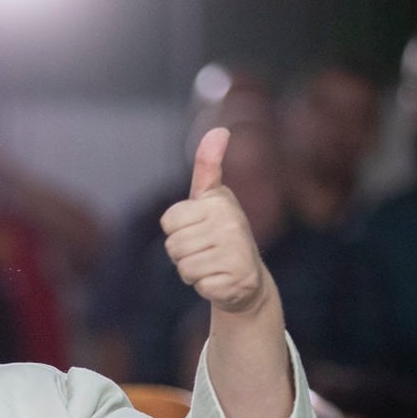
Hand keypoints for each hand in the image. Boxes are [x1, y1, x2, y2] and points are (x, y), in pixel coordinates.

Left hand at [160, 127, 273, 315]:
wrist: (247, 278)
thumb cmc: (221, 233)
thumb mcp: (211, 198)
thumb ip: (208, 165)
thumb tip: (219, 130)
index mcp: (220, 202)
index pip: (169, 221)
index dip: (176, 230)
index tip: (196, 229)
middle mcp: (232, 224)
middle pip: (174, 246)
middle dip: (183, 254)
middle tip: (205, 251)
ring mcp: (237, 254)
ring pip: (184, 267)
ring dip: (192, 271)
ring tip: (212, 264)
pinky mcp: (238, 280)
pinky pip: (199, 285)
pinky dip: (204, 287)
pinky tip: (221, 280)